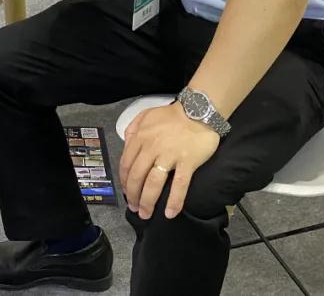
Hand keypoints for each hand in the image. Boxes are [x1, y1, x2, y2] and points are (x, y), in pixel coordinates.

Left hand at [119, 103, 219, 219]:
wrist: (198, 110)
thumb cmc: (172, 115)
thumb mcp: (146, 115)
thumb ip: (133, 128)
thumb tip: (126, 143)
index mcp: (140, 137)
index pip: (126, 164)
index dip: (124, 181)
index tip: (126, 192)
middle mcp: (151, 148)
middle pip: (137, 177)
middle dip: (133, 196)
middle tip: (134, 208)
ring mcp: (169, 156)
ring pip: (153, 183)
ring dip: (147, 202)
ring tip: (146, 214)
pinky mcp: (187, 162)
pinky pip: (179, 185)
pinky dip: (174, 201)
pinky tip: (170, 213)